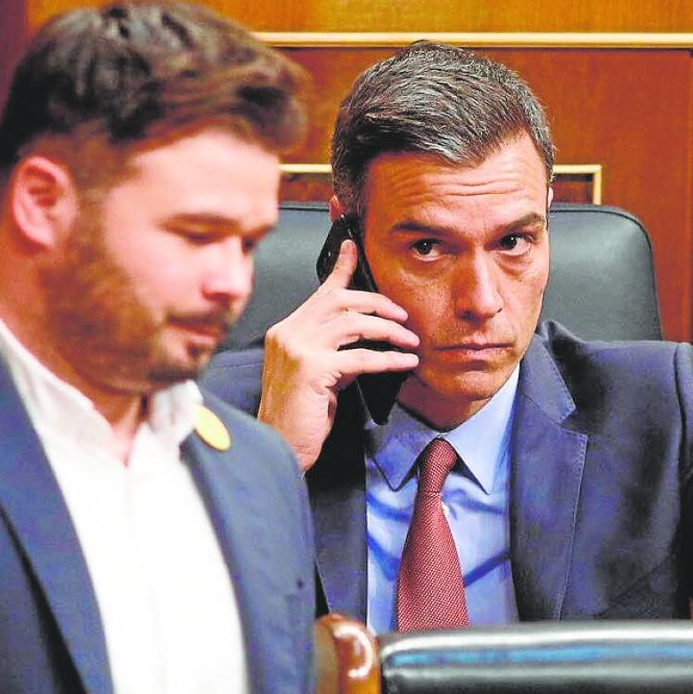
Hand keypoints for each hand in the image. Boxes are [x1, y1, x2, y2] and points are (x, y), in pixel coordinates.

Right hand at [258, 239, 418, 470]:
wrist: (282, 446)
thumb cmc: (300, 417)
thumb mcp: (320, 376)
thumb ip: (337, 352)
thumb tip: (368, 341)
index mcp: (286, 331)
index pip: (319, 292)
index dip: (340, 268)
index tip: (353, 247)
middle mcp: (287, 334)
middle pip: (339, 300)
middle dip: (377, 303)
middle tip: (402, 316)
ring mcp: (296, 350)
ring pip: (352, 323)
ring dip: (388, 329)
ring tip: (410, 340)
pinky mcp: (310, 369)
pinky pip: (360, 357)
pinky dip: (388, 358)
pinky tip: (405, 361)